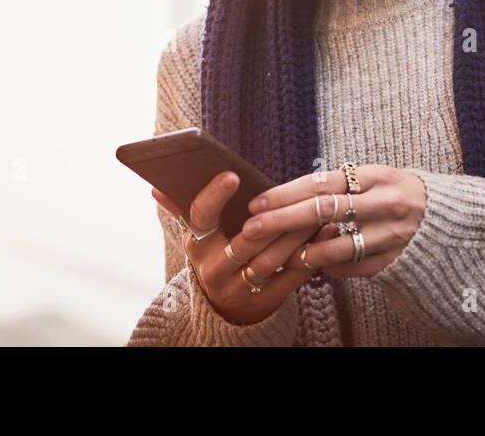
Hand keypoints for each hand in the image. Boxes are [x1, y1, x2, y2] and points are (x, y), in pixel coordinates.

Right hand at [152, 173, 339, 325]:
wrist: (226, 310)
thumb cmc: (216, 257)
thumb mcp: (199, 237)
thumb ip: (186, 210)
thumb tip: (156, 188)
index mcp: (197, 245)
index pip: (201, 218)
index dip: (214, 196)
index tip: (232, 175)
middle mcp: (214, 269)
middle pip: (247, 239)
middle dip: (276, 216)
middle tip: (298, 192)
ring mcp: (240, 288)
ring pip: (272, 259)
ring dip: (299, 234)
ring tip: (320, 211)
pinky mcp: (265, 301)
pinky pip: (292, 277)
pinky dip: (312, 255)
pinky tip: (328, 234)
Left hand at [240, 165, 426, 277]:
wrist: (448, 217)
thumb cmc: (399, 192)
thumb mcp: (375, 178)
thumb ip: (340, 185)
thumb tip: (290, 194)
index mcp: (375, 176)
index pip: (322, 183)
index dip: (286, 193)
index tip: (257, 203)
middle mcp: (384, 202)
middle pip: (324, 210)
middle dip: (283, 220)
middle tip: (252, 228)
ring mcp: (392, 233)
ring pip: (340, 244)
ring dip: (307, 251)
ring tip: (282, 255)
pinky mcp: (398, 258)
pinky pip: (358, 267)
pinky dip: (334, 266)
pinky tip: (316, 265)